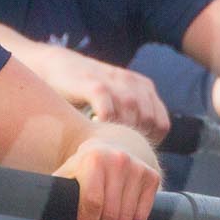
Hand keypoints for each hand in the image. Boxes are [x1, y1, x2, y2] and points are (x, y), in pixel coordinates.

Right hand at [30, 43, 169, 143]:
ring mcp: (114, 82)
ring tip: (104, 138)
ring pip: (131, 113)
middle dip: (134, 138)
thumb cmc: (88, 92)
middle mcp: (133, 83)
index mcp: (144, 87)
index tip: (130, 149)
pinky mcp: (94, 84)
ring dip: (119, 131)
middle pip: (148, 120)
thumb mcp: (117, 99)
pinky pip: (108, 110)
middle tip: (116, 145)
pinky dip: (104, 123)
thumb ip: (131, 117)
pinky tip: (93, 127)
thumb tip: (141, 154)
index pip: (161, 123)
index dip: (149, 141)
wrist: (57, 64)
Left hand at [46, 128, 162, 219]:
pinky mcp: (152, 177)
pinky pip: (141, 218)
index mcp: (93, 160)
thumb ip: (55, 218)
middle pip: (111, 215)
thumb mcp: (62, 186)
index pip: (92, 203)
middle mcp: (118, 161)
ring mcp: (138, 168)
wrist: (108, 149)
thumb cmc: (80, 172)